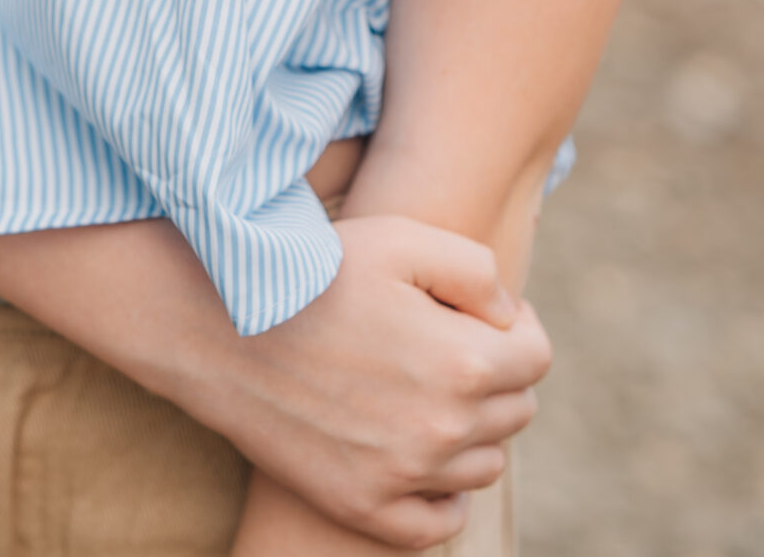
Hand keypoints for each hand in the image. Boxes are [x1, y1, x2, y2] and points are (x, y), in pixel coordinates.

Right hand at [177, 214, 547, 549]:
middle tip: (450, 345)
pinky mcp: (364, 508)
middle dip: (497, 376)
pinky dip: (442, 497)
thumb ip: (477, 270)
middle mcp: (443, 431)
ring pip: (485, 466)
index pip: (537, 358)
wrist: (227, 330)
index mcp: (463, 362)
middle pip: (516, 412)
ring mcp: (403, 478)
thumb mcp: (403, 238)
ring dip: (473, 431)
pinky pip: (437, 524)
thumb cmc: (317, 275)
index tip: (485, 315)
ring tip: (429, 392)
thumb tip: (509, 316)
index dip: (518, 329)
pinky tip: (421, 459)